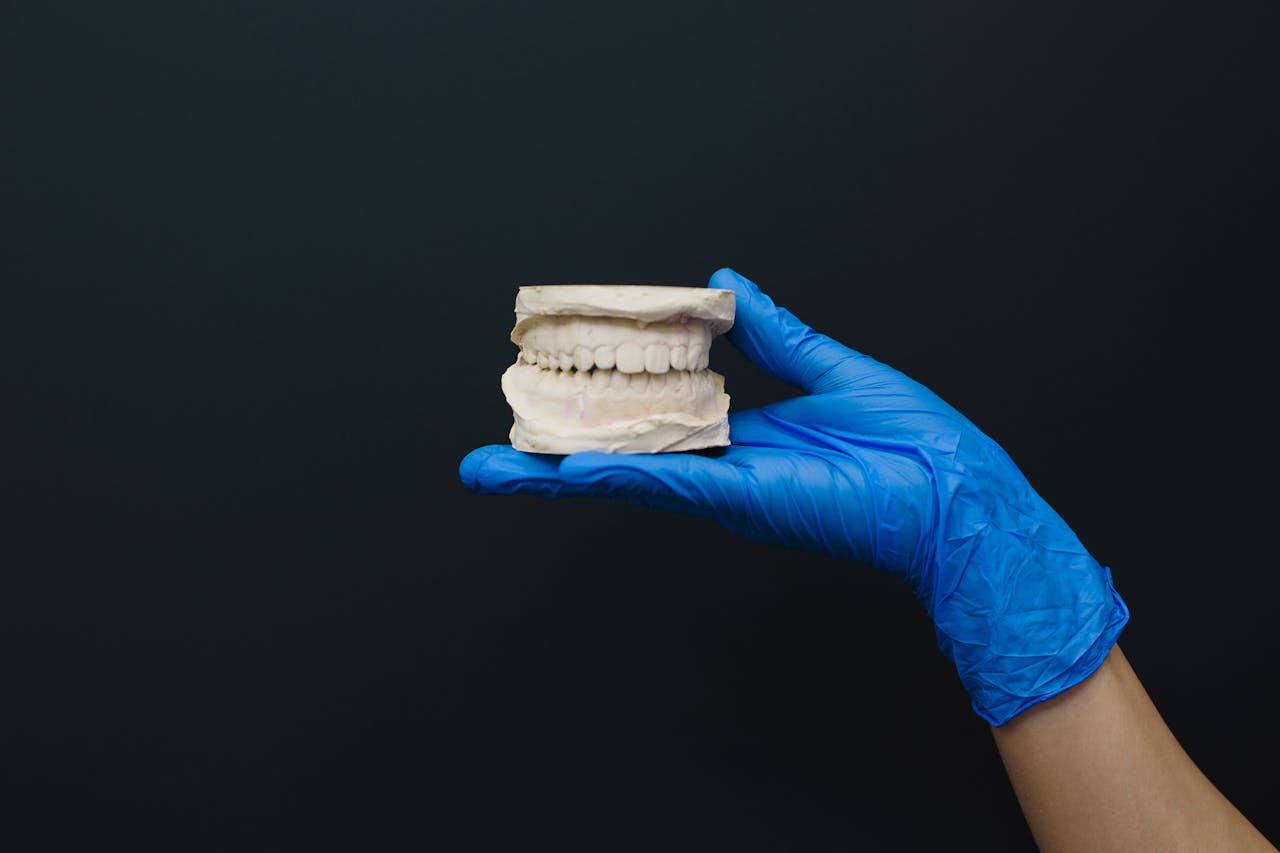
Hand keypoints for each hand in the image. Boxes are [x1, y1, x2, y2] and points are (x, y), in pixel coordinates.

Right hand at [460, 268, 1127, 724]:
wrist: (955, 493)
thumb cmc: (911, 440)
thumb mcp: (829, 364)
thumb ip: (774, 330)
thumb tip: (728, 285)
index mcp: (742, 430)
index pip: (654, 414)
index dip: (602, 402)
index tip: (555, 385)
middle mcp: (722, 462)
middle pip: (623, 453)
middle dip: (555, 454)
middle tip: (495, 451)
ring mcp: (727, 485)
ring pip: (627, 475)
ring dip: (559, 473)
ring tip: (495, 468)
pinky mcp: (744, 499)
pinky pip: (669, 484)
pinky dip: (617, 474)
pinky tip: (568, 469)